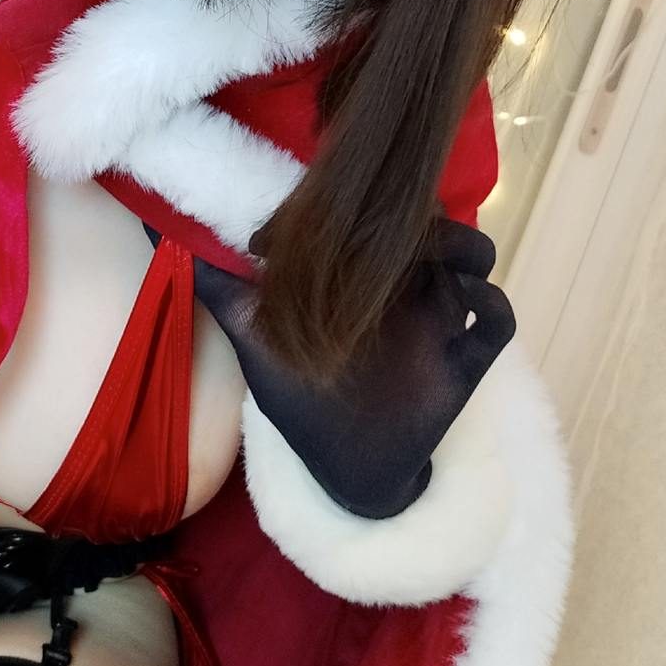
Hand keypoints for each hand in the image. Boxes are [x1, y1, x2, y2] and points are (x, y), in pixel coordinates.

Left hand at [144, 214, 515, 517]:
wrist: (341, 467)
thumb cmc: (298, 399)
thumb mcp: (251, 336)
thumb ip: (219, 285)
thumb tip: (167, 230)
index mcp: (361, 276)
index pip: (380, 217)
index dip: (372, 200)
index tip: (344, 199)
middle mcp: (405, 290)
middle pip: (434, 227)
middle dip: (426, 215)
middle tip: (404, 220)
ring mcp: (439, 323)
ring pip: (474, 260)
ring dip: (465, 248)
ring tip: (440, 255)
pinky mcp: (463, 362)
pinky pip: (498, 321)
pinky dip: (491, 303)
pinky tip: (464, 303)